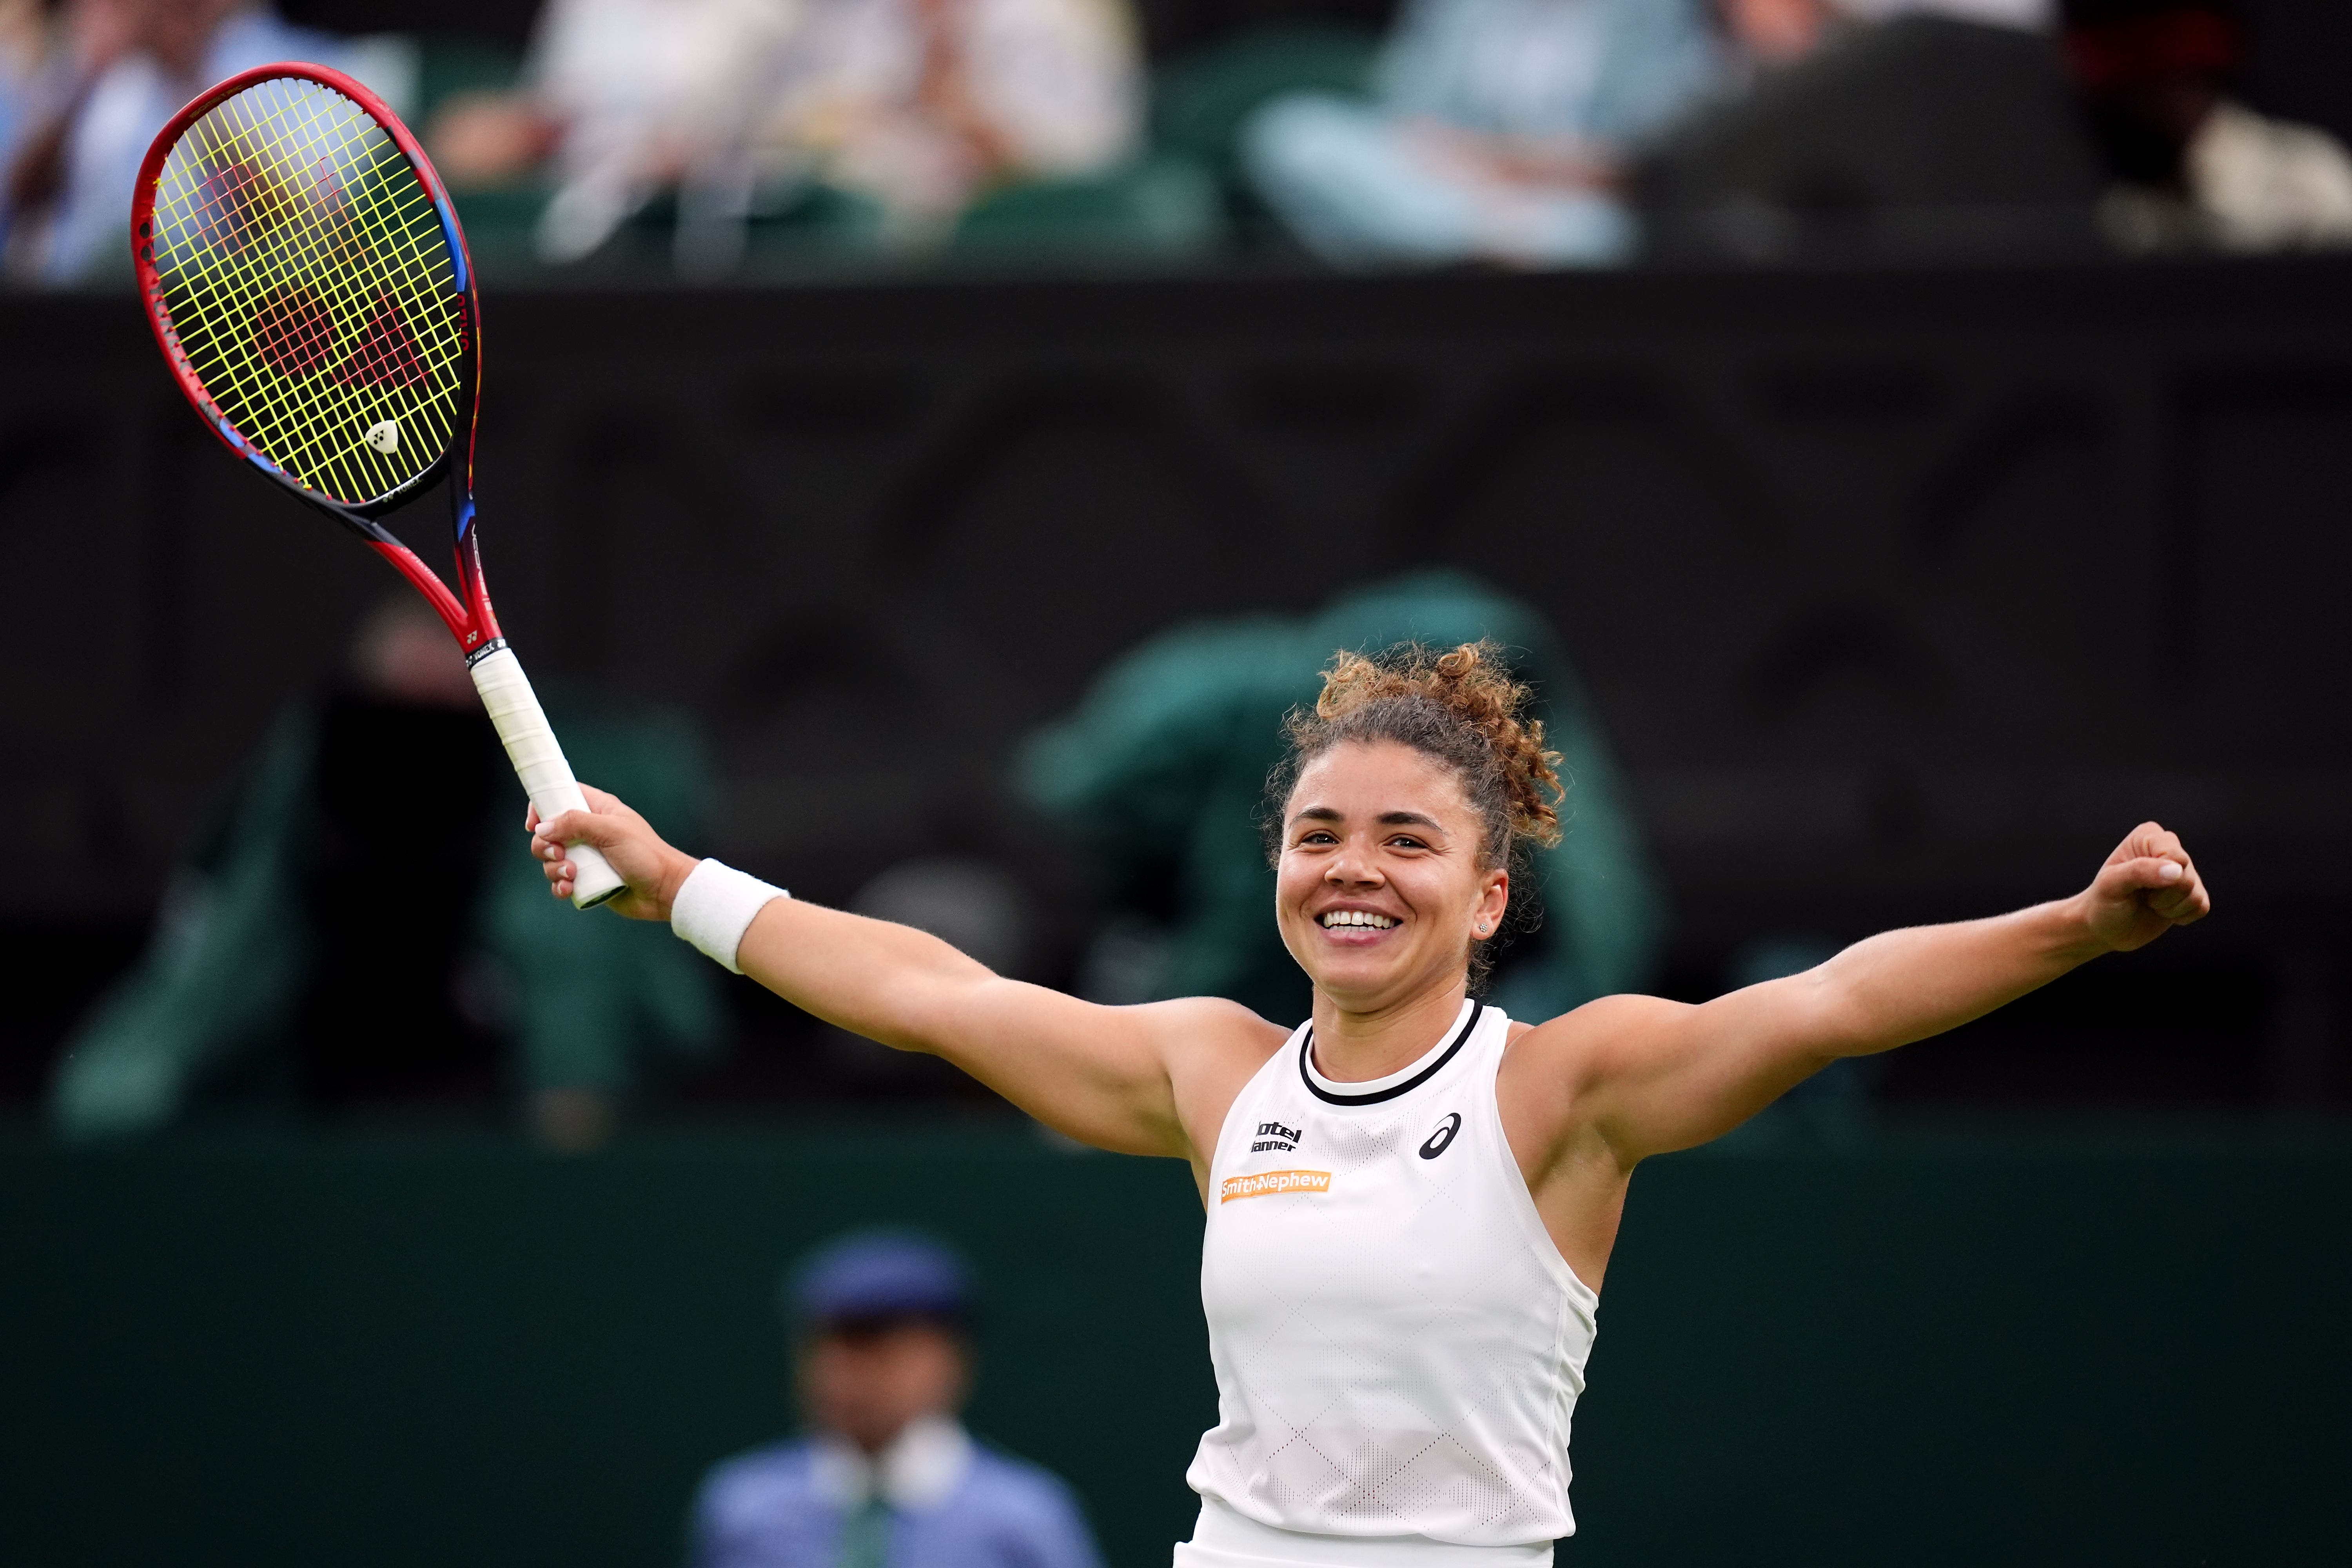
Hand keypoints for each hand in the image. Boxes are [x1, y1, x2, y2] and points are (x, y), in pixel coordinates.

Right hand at [527, 784, 699, 921]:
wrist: (664, 890)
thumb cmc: (645, 854)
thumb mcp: (611, 830)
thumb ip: (575, 823)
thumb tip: (542, 828)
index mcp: (597, 811)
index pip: (561, 797)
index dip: (542, 807)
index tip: (534, 824)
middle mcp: (589, 832)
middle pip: (548, 833)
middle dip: (545, 846)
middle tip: (559, 853)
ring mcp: (587, 857)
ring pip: (551, 859)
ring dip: (553, 869)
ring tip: (572, 875)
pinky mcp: (587, 880)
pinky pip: (561, 882)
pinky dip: (560, 886)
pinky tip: (569, 889)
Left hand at [2077, 821, 2211, 953]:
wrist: (2106, 927)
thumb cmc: (2104, 902)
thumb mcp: (2111, 884)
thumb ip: (2140, 871)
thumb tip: (2176, 870)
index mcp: (2148, 836)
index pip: (2174, 855)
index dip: (2156, 877)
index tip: (2133, 884)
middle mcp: (2170, 848)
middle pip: (2186, 877)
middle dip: (2161, 895)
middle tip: (2140, 895)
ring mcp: (2184, 871)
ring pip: (2195, 894)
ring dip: (2168, 908)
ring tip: (2148, 902)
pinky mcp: (2194, 893)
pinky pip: (2201, 907)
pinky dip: (2179, 916)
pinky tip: (2161, 911)